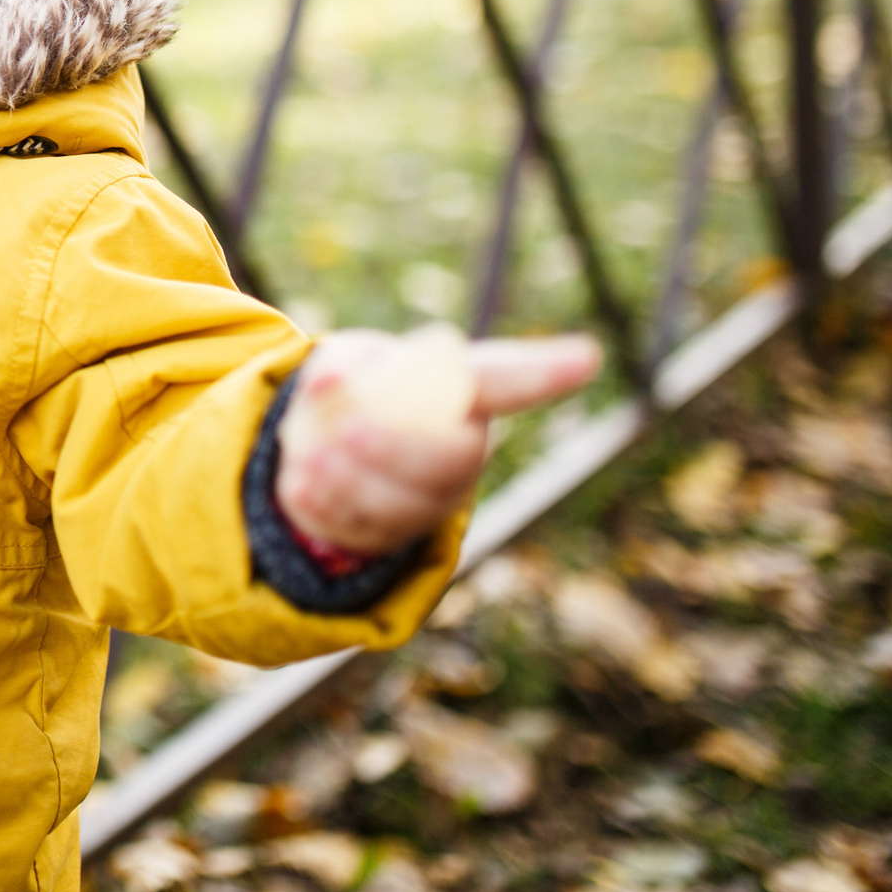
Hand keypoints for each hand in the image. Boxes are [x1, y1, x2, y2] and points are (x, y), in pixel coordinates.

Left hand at [274, 329, 600, 554]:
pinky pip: (365, 528)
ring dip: (349, 480)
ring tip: (311, 455)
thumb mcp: (345, 363)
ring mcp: (434, 499)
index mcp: (464, 394)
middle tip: (345, 431)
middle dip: (395, 447)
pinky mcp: (396, 535)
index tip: (586, 356)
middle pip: (450, 457)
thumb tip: (329, 380)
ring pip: (404, 503)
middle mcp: (463, 449)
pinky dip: (325, 505)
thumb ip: (340, 368)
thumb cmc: (352, 392)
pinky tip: (305, 482)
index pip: (508, 378)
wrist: (323, 454)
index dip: (546, 372)